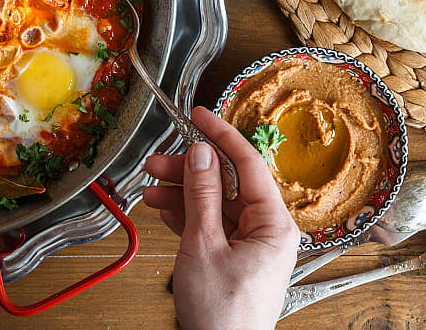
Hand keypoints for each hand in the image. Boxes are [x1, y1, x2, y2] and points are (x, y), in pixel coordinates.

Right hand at [144, 107, 298, 329]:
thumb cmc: (224, 316)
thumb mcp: (204, 246)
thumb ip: (201, 195)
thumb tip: (201, 154)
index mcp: (274, 224)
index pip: (248, 164)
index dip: (221, 135)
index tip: (199, 115)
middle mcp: (267, 230)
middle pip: (227, 182)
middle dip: (190, 170)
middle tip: (158, 161)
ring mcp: (251, 244)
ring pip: (214, 203)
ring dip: (182, 193)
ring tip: (151, 189)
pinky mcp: (234, 258)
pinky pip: (211, 224)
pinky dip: (186, 216)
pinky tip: (163, 209)